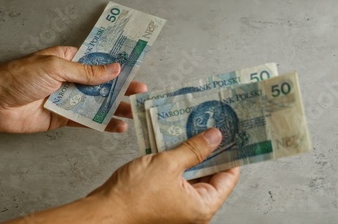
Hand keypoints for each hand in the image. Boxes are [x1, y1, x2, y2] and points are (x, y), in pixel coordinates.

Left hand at [0, 46, 146, 132]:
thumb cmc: (20, 77)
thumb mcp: (55, 68)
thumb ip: (86, 72)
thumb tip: (113, 69)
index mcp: (68, 59)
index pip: (97, 60)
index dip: (116, 63)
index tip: (136, 65)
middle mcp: (70, 79)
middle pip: (101, 83)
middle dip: (122, 87)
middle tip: (141, 91)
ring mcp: (68, 99)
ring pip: (97, 103)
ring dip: (116, 107)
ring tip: (136, 110)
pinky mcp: (64, 118)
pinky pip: (87, 121)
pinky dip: (103, 124)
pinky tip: (118, 126)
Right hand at [87, 128, 239, 222]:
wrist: (104, 211)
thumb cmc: (133, 196)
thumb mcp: (168, 164)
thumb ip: (194, 149)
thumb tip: (215, 138)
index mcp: (202, 206)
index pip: (228, 177)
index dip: (231, 154)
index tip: (233, 135)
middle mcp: (193, 210)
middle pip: (212, 176)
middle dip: (210, 151)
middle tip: (212, 127)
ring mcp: (178, 206)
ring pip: (193, 176)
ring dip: (192, 154)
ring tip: (193, 130)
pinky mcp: (164, 201)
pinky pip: (178, 179)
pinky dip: (178, 162)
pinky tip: (175, 144)